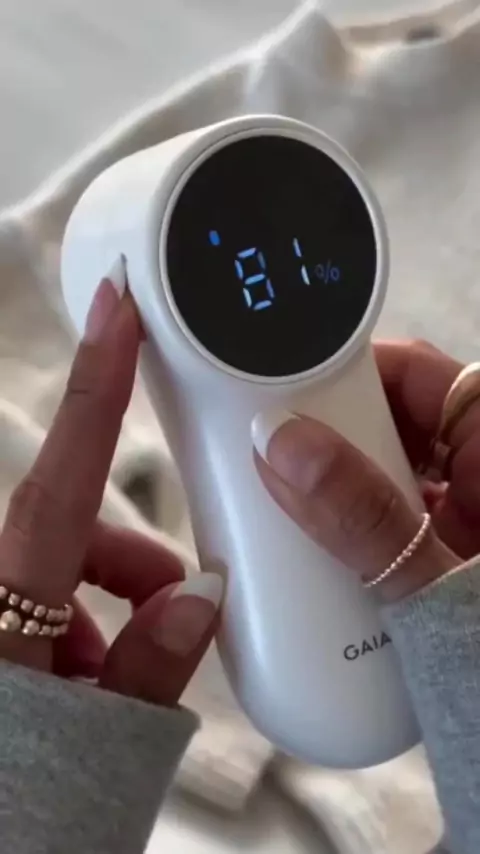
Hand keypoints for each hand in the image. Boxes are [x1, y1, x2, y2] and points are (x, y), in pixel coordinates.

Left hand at [0, 270, 221, 708]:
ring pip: (52, 563)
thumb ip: (151, 666)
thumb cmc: (17, 801)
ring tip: (114, 678)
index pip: (63, 475)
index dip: (97, 383)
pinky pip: (30, 592)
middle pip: (68, 527)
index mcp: (3, 607)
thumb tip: (198, 600)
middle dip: (127, 561)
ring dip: (100, 602)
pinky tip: (81, 680)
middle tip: (170, 615)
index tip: (118, 307)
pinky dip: (69, 621)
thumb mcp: (96, 743)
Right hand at [252, 340, 470, 602]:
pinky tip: (308, 549)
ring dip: (332, 485)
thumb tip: (284, 446)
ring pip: (382, 471)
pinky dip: (345, 527)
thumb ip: (365, 519)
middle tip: (267, 453)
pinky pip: (383, 519)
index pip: (419, 375)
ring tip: (275, 501)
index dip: (351, 370)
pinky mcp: (440, 558)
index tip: (287, 387)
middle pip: (391, 422)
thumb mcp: (439, 587)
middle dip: (329, 433)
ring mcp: (460, 520)